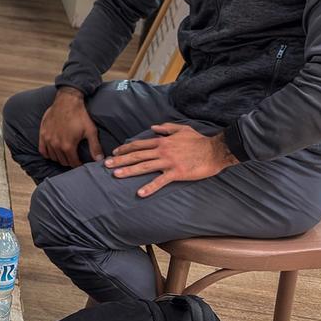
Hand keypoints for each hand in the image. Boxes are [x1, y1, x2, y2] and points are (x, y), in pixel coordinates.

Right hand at [38, 87, 103, 168]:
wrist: (67, 101)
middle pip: (62, 161)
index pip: (73, 163)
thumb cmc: (80, 115)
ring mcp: (48, 139)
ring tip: (65, 154)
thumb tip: (100, 159)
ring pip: (53, 157)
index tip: (81, 163)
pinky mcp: (43, 134)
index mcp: (68, 145)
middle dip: (69, 161)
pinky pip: (42, 150)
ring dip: (59, 158)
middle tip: (74, 158)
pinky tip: (53, 151)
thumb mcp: (90, 130)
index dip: (78, 164)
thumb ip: (95, 146)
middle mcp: (56, 145)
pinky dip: (47, 153)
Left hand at [104, 124, 237, 197]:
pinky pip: (160, 181)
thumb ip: (165, 128)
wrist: (215, 150)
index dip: (126, 149)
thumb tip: (152, 127)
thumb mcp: (181, 129)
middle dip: (120, 160)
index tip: (115, 153)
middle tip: (106, 165)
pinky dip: (150, 187)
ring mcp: (168, 162)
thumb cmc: (199, 140)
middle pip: (137, 155)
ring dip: (128, 171)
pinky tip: (140, 193)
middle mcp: (162, 151)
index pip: (139, 145)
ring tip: (115, 175)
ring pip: (144, 167)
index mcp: (162, 141)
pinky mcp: (176, 173)